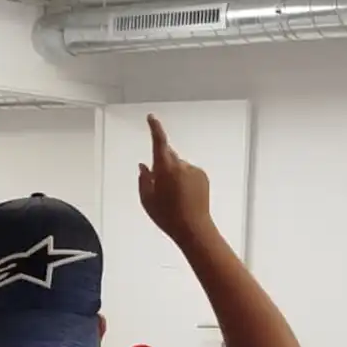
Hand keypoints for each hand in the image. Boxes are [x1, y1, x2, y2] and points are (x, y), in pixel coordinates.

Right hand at [137, 115, 212, 237]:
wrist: (193, 228)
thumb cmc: (169, 216)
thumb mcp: (147, 200)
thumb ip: (144, 179)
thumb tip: (144, 167)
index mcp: (165, 168)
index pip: (159, 141)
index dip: (155, 127)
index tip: (151, 118)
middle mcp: (181, 165)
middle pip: (168, 157)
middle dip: (162, 166)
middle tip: (160, 188)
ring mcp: (193, 170)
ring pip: (179, 167)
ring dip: (174, 176)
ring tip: (173, 198)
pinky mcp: (203, 177)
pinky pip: (190, 173)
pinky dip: (185, 180)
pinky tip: (184, 197)